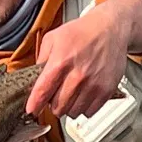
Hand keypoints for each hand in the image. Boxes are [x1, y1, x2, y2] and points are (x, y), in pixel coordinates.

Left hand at [27, 0, 141, 119]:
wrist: (110, 28)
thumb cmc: (82, 32)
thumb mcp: (53, 38)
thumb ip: (41, 59)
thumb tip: (34, 80)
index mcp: (61, 61)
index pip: (43, 91)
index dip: (34, 105)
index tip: (31, 111)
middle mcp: (78, 75)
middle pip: (58, 107)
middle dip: (53, 104)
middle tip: (55, 95)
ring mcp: (94, 84)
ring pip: (73, 112)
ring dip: (69, 107)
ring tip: (71, 94)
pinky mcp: (107, 90)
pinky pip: (89, 112)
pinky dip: (84, 108)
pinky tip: (83, 95)